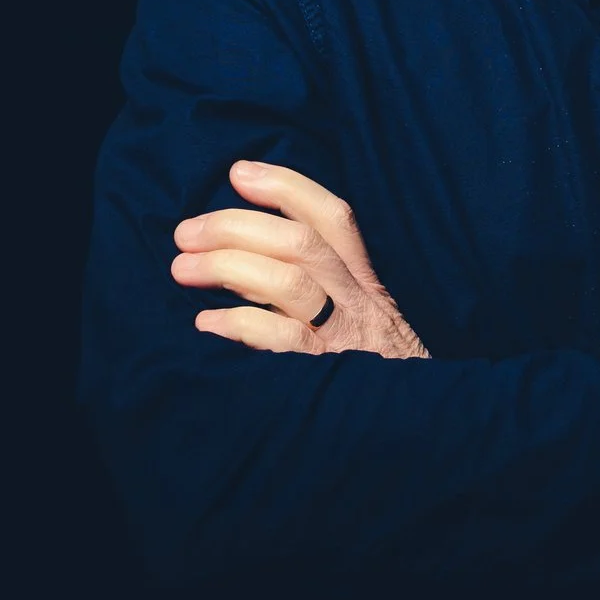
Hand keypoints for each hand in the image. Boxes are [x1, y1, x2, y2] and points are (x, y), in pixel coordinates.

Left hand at [170, 160, 429, 358]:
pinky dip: (239, 324)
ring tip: (181, 268)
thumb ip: (328, 279)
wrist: (417, 426)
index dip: (286, 188)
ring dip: (228, 267)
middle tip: (186, 232)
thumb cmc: (375, 364)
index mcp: (367, 279)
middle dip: (236, 227)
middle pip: (301, 244)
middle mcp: (359, 301)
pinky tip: (205, 323)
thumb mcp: (366, 312)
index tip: (239, 173)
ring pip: (289, 284)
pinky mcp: (327, 377)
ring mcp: (344, 338)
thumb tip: (253, 244)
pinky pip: (282, 341)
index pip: (333, 217)